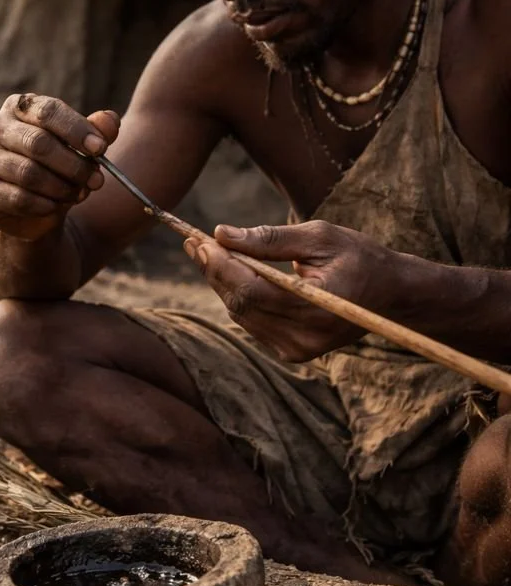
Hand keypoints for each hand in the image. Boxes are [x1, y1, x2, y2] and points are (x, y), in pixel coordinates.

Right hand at [0, 94, 119, 239]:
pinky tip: (55, 206)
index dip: (77, 130)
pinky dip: (44, 205)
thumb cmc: (59, 168)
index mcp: (20, 106)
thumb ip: (98, 132)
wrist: (34, 209)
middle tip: (97, 180)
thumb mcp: (82, 148)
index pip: (48, 111)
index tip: (101, 149)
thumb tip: (110, 121)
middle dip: (74, 165)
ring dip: (61, 188)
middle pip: (38, 143)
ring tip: (77, 194)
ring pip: (29, 174)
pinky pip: (18, 199)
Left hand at [185, 220, 395, 361]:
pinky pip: (252, 322)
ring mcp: (298, 349)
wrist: (390, 295)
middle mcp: (306, 336)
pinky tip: (234, 274)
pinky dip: (239, 297)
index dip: (221, 266)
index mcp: (319, 306)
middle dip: (215, 271)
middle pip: (240, 304)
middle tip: (195, 242)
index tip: (198, 240)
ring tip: (209, 252)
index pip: (253, 290)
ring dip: (222, 283)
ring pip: (241, 314)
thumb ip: (270, 238)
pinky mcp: (293, 352)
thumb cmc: (359, 257)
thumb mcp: (319, 236)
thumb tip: (221, 233)